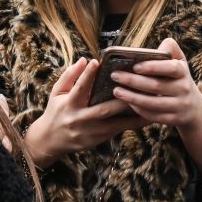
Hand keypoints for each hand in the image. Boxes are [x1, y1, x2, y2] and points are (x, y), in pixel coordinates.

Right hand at [26, 58, 142, 167]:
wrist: (50, 141)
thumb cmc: (56, 111)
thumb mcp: (57, 92)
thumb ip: (70, 75)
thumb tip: (84, 59)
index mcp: (68, 104)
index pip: (79, 87)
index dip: (87, 75)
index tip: (97, 62)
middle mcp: (80, 119)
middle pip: (103, 110)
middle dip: (121, 100)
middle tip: (138, 88)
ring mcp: (90, 131)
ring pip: (115, 124)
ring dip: (134, 115)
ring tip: (150, 104)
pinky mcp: (98, 140)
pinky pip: (117, 131)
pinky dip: (132, 124)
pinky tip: (146, 117)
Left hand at [110, 38, 201, 131]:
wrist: (194, 108)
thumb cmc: (179, 80)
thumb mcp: (180, 63)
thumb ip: (171, 50)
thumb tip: (160, 46)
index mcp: (183, 72)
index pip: (171, 68)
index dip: (153, 67)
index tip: (135, 66)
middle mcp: (183, 89)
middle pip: (156, 86)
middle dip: (133, 81)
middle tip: (115, 75)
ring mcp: (179, 106)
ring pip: (152, 103)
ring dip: (132, 97)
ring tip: (116, 90)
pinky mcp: (173, 120)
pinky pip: (153, 115)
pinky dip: (138, 109)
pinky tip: (127, 103)